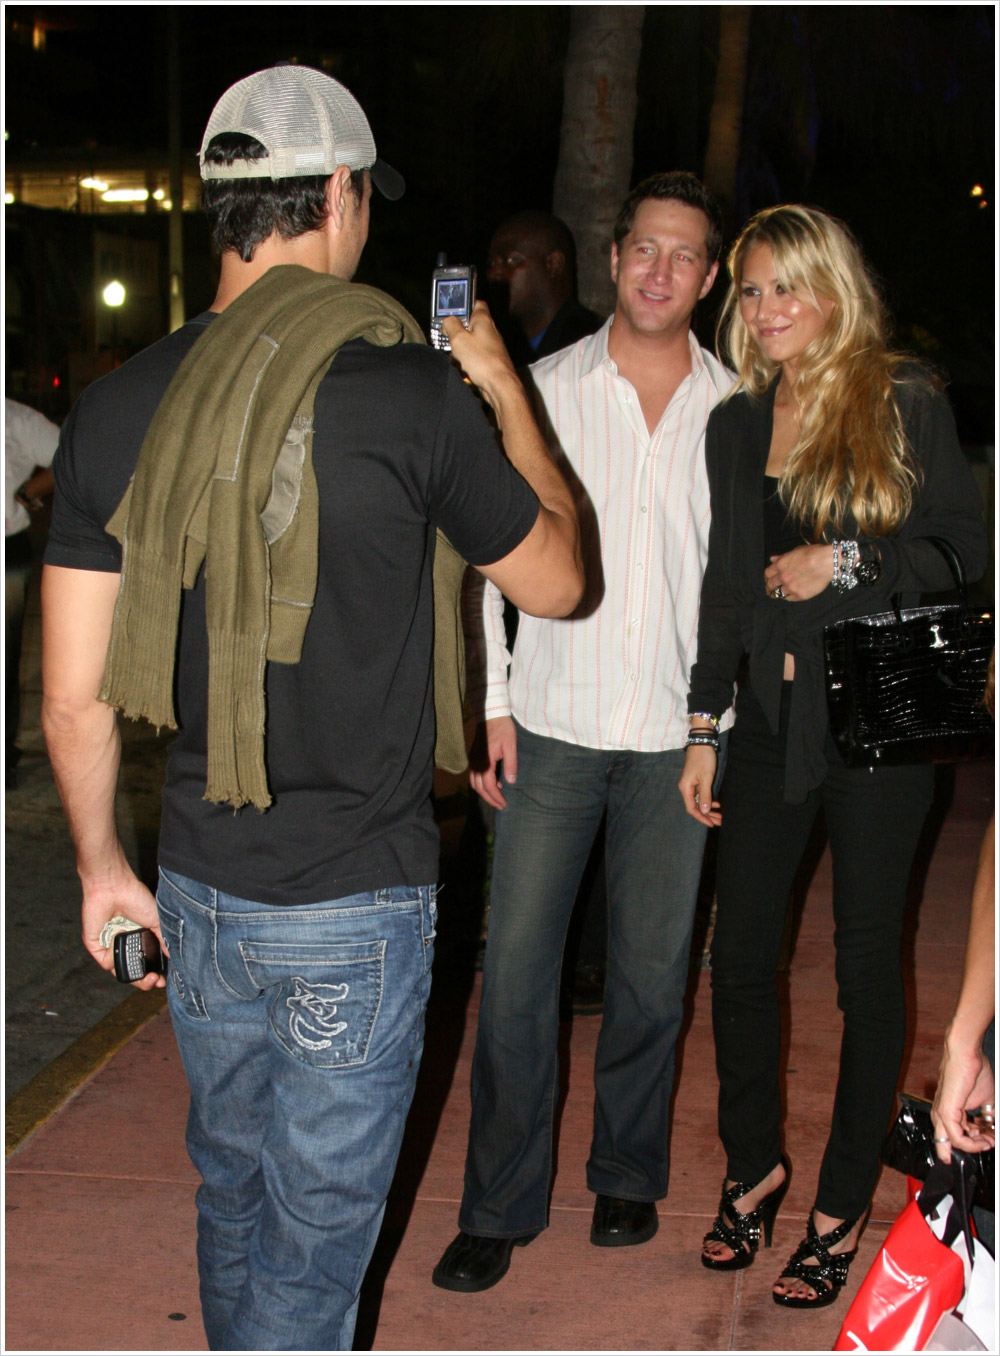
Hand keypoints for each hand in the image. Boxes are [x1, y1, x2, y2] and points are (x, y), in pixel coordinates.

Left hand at [82, 868, 166, 990]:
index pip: (143, 962)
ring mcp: (109, 946)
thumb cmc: (135, 898)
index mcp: (137, 938)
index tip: (162, 979)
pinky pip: (106, 962)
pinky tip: (125, 949)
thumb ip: (163, 940)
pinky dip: (116, 960)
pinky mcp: (95, 946)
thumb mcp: (156, 921)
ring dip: (133, 976)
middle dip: (143, 980)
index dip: (152, 973)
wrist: (114, 887)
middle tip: (155, 980)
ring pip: (119, 970)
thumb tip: (173, 957)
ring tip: (146, 977)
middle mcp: (123, 944)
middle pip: (132, 970)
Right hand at [442, 302, 519, 409]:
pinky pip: (474, 355)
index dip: (463, 304)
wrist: (499, 385)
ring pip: (470, 341)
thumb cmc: (483, 361)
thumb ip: (450, 325)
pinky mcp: (490, 359)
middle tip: (447, 336)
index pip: (475, 302)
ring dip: (460, 347)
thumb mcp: (458, 339)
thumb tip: (447, 320)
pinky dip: (466, 359)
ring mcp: (490, 346)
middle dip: (456, 331)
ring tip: (453, 354)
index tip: (451, 310)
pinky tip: (461, 366)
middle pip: (469, 324)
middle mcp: (489, 330)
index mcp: (483, 319)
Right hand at [468, 715, 517, 810]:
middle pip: (479, 788)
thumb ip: (511, 765)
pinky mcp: (473, 757)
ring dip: (484, 792)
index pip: (489, 786)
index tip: (504, 804)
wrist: (492, 715)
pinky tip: (494, 783)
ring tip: (497, 797)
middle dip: (490, 798)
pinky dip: (482, 783)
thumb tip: (511, 782)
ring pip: (474, 783)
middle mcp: (476, 763)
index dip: (496, 797)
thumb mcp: (511, 747)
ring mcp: (472, 760)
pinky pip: (474, 776)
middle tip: (501, 805)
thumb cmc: (503, 729)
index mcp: (485, 762)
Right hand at [678, 744, 720, 826]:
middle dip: (707, 815)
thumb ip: (705, 795)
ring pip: (699, 801)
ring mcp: (690, 784)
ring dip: (709, 809)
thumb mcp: (706, 778)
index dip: (702, 818)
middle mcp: (686, 788)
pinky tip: (716, 803)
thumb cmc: (703, 759)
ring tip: (720, 815)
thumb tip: (705, 811)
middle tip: (720, 821)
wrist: (702, 743)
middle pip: (695, 806)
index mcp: (686, 788)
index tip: (712, 824)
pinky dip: (708, 800)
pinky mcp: (695, 780)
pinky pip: (701, 795)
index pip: (692, 808)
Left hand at [764, 543, 833, 601]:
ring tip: (780, 592)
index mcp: (780, 565)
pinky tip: (791, 594)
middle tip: (771, 589)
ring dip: (779, 593)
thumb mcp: (796, 551)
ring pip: (778, 594)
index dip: (767, 576)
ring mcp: (791, 588)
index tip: (769, 578)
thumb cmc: (814, 553)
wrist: (828, 562)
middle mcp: (783, 578)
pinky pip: (790, 598)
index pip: (767, 574)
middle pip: (770, 585)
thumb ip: (782, 557)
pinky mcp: (800, 595)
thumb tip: (772, 559)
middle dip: (769, 587)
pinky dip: (789, 597)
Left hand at [931, 1037, 995, 1160]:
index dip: (978, 1143)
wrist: (966, 1055)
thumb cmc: (973, 1071)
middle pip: (949, 1146)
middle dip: (973, 1149)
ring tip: (990, 1141)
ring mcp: (941, 1115)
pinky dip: (972, 1143)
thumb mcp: (986, 1101)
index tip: (992, 1139)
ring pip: (953, 1144)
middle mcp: (941, 1115)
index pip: (959, 1137)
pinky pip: (957, 1138)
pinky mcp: (945, 1113)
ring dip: (976, 1147)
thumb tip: (995, 1134)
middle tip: (989, 1144)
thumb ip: (990, 1118)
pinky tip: (984, 1140)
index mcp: (950, 1113)